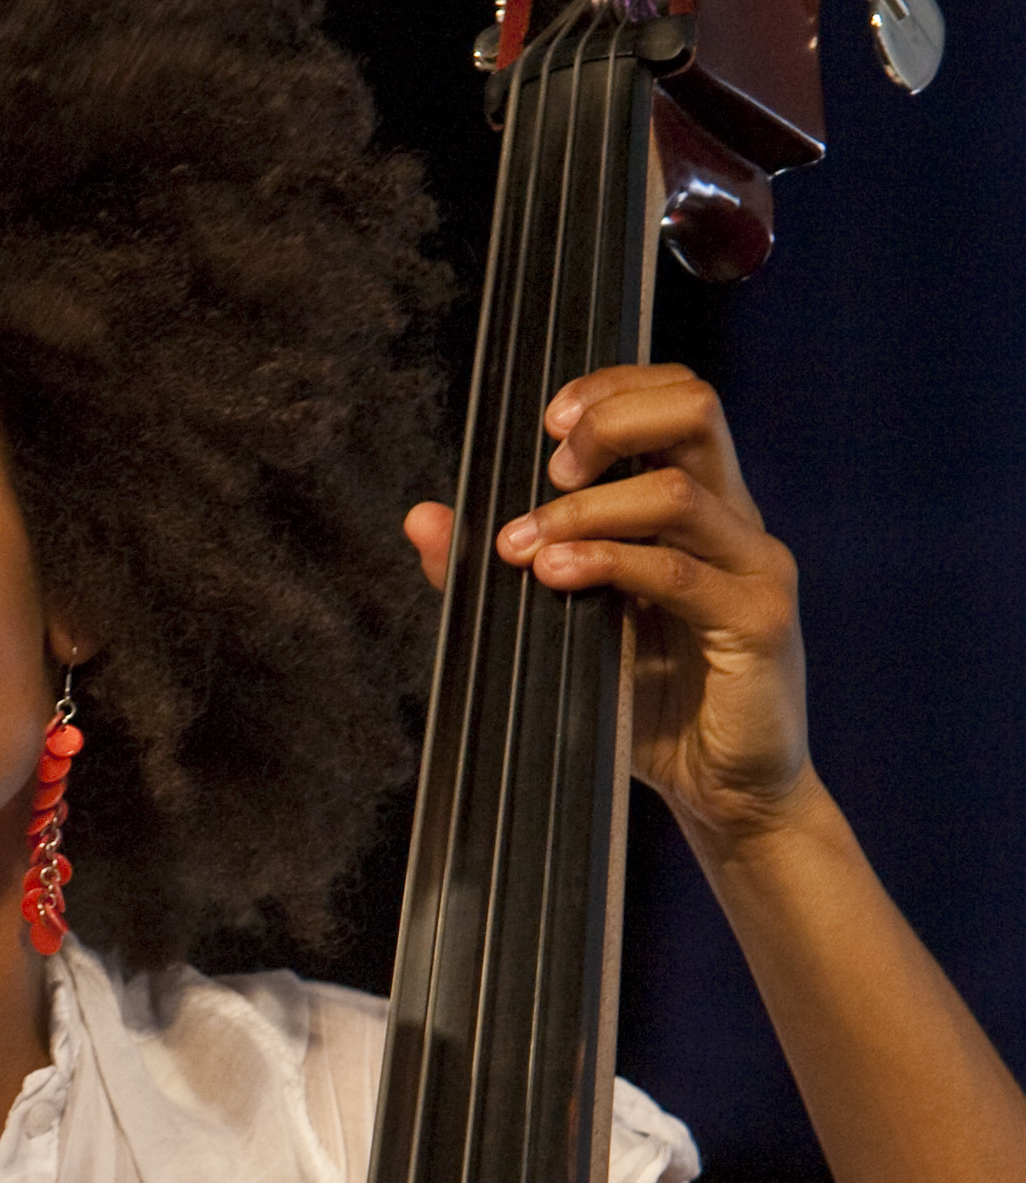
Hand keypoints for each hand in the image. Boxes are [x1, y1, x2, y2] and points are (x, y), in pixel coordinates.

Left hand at [402, 363, 814, 855]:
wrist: (725, 794)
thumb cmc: (651, 707)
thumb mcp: (568, 628)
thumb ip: (508, 568)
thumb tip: (424, 520)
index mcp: (701, 508)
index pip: (676, 399)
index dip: (611, 389)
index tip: (546, 424)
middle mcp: (735, 521)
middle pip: (694, 407)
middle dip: (606, 422)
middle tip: (546, 468)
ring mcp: (753, 566)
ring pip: (673, 492)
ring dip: (584, 508)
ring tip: (525, 546)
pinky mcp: (757, 620)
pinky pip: (676, 572)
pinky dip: (608, 562)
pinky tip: (556, 575)